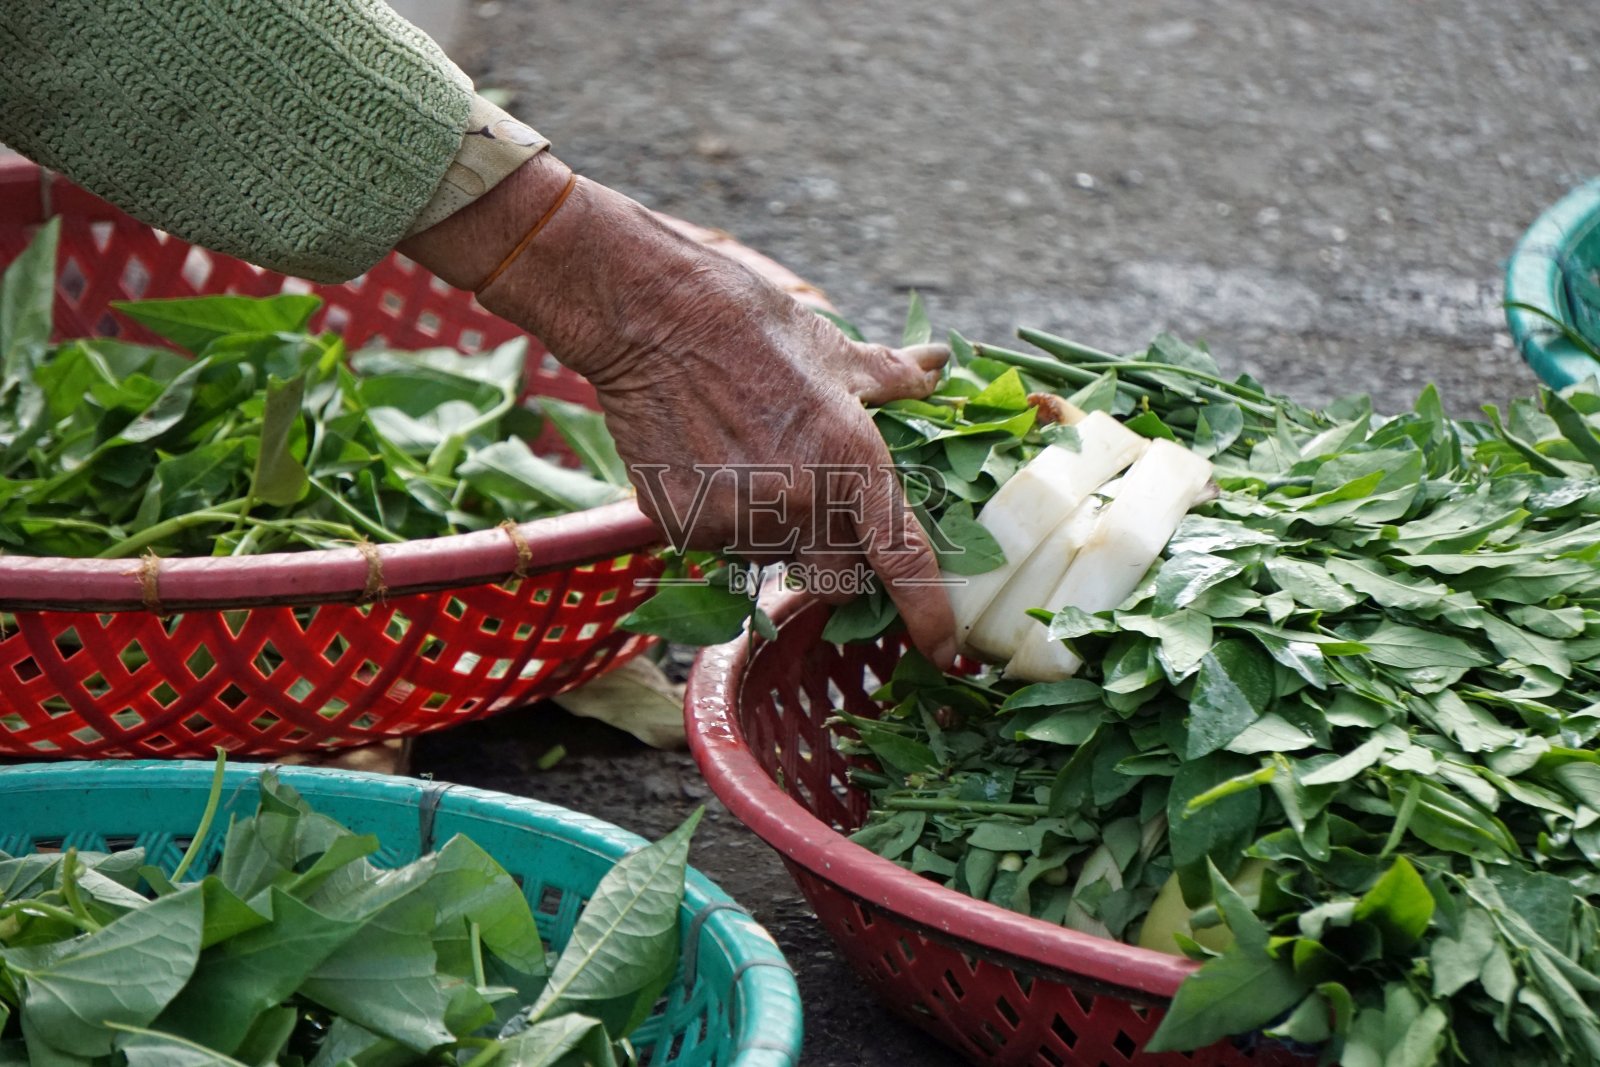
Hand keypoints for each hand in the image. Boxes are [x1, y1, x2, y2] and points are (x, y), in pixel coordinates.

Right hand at [400, 154, 956, 665]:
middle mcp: (800, 503)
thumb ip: (894, 379)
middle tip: (817, 515)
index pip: (904, 562)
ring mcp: (737, 521)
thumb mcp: (835, 350)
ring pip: (772, 560)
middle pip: (835, 582)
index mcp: (852, 464)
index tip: (948, 654)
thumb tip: (941, 370)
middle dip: (836, 567)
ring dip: (773, 533)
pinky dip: (721, 520)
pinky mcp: (683, 527)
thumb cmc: (750, 324)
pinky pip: (717, 547)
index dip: (930, 617)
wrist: (650, 316)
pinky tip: (707, 464)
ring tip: (749, 463)